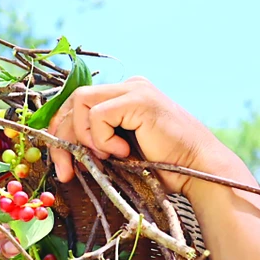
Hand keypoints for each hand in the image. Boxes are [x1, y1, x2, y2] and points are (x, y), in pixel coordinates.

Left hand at [47, 76, 224, 193]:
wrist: (197, 172)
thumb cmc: (163, 168)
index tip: (63, 165)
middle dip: (62, 139)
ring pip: (81, 101)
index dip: (62, 132)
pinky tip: (123, 152)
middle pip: (74, 101)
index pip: (77, 104)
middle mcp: (129, 87)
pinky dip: (102, 138)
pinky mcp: (140, 98)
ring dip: (85, 136)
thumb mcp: (119, 154)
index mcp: (124, 96)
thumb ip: (95, 144)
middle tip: (66, 172)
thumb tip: (62, 150)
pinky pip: (99, 115)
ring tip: (107, 156)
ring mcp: (135, 89)